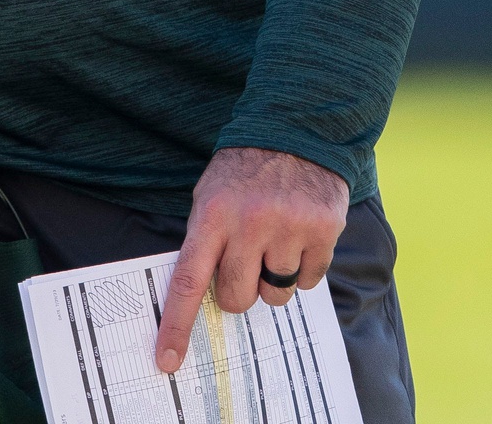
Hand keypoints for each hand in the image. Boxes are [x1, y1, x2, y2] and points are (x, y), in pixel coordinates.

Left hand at [152, 147, 349, 373]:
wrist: (299, 131)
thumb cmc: (246, 171)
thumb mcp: (210, 195)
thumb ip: (204, 243)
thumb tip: (198, 300)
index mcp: (213, 215)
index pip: (189, 280)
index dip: (177, 325)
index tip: (168, 361)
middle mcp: (251, 222)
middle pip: (237, 297)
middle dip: (240, 289)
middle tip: (247, 260)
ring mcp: (290, 227)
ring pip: (276, 294)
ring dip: (275, 278)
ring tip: (277, 240)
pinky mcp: (323, 230)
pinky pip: (309, 282)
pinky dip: (304, 268)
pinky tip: (300, 236)